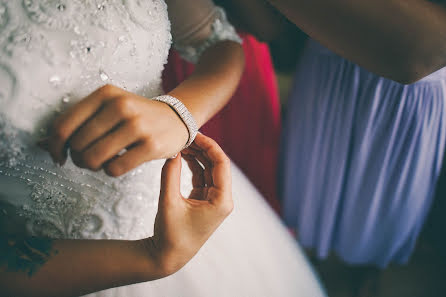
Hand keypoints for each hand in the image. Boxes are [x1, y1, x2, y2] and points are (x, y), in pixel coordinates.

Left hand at [44, 84, 188, 175]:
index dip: (54, 145)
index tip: (58, 156)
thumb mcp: (109, 106)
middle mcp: (121, 106)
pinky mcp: (151, 146)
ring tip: (101, 162)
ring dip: (92, 166)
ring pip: (94, 159)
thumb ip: (80, 121)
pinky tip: (118, 163)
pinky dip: (111, 171)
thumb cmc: (136, 115)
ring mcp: (137, 126)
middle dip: (77, 158)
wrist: (176, 117)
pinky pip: (115, 169)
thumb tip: (44, 145)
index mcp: (106, 94)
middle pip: (78, 145)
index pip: (64, 124)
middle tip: (87, 159)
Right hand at [145, 133, 232, 275]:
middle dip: (202, 148)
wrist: (168, 256)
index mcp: (222, 201)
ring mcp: (214, 199)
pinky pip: (201, 177)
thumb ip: (170, 174)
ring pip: (208, 170)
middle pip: (216, 165)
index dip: (209, 146)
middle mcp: (222, 199)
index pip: (221, 164)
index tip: (194, 133)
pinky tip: (182, 155)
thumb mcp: (168, 202)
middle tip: (185, 135)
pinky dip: (193, 166)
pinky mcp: (205, 200)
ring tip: (182, 143)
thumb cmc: (170, 234)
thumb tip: (172, 151)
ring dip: (197, 156)